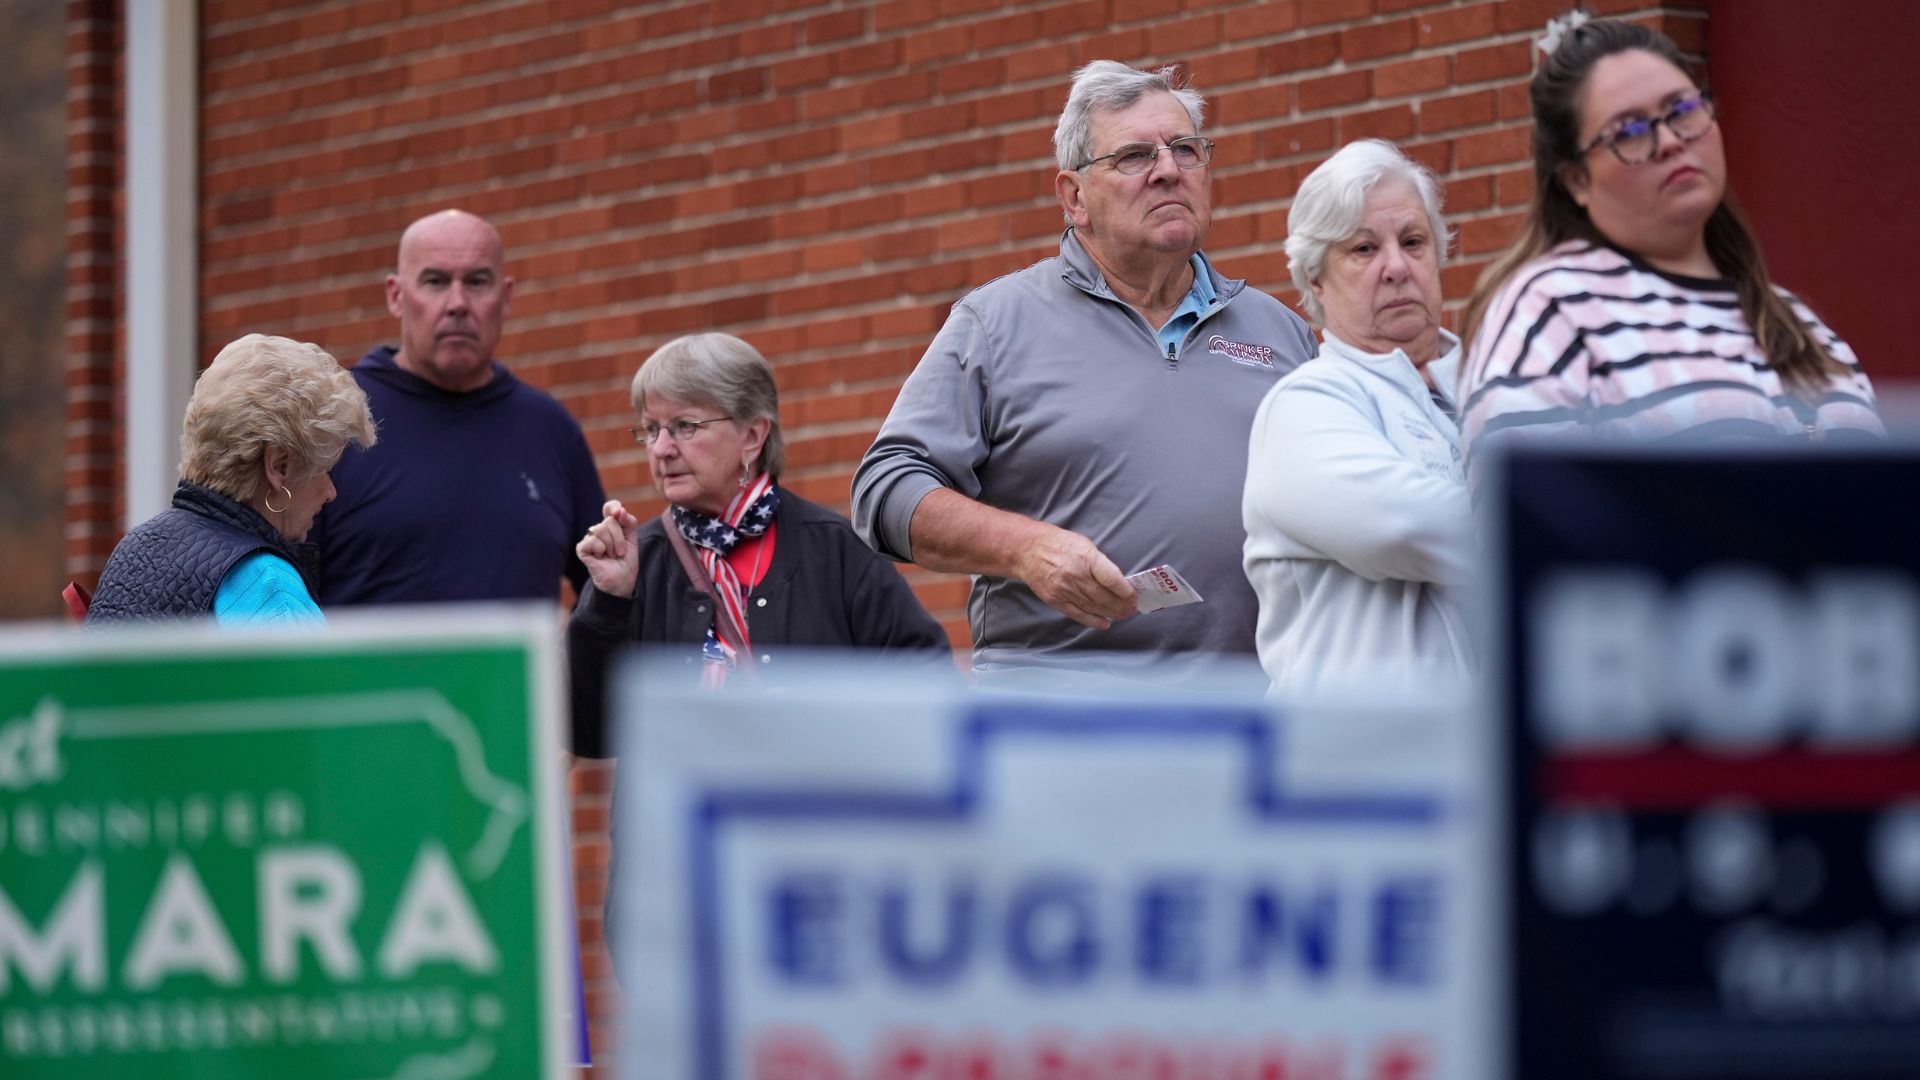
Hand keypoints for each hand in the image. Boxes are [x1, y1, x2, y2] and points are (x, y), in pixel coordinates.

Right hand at [576, 499, 640, 598]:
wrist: (622, 581)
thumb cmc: (626, 561)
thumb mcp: (633, 539)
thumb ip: (629, 522)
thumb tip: (620, 511)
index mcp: (612, 526)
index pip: (609, 508)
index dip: (614, 507)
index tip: (619, 513)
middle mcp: (599, 530)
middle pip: (610, 521)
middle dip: (620, 538)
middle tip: (621, 552)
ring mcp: (590, 538)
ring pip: (601, 529)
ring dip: (612, 546)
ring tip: (612, 556)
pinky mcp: (582, 549)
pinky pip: (591, 540)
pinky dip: (599, 549)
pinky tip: (600, 557)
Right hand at [1014, 525, 1137, 629]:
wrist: (1028, 550)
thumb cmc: (1060, 544)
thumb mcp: (1084, 545)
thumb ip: (1100, 563)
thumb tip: (1118, 582)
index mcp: (1086, 558)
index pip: (1112, 579)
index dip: (1126, 591)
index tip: (1134, 597)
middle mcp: (1075, 575)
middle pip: (1104, 597)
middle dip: (1122, 606)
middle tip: (1132, 610)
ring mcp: (1064, 590)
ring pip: (1093, 607)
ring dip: (1111, 614)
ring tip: (1122, 615)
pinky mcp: (1055, 600)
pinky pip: (1078, 614)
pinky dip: (1093, 621)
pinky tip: (1105, 623)